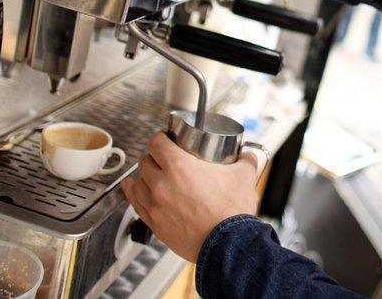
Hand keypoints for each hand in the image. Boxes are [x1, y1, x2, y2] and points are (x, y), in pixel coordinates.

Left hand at [121, 132, 260, 261]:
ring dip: (143, 176)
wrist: (227, 244)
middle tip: (163, 158)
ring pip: (137, 183)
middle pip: (145, 161)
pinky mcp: (155, 224)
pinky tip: (136, 190)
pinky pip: (136, 204)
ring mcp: (155, 206)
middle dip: (153, 157)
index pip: (156, 143)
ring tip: (151, 174)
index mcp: (180, 167)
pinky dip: (135, 194)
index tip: (165, 139)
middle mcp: (162, 185)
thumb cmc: (232, 213)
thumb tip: (246, 156)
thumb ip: (245, 160)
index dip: (160, 137)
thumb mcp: (244, 176)